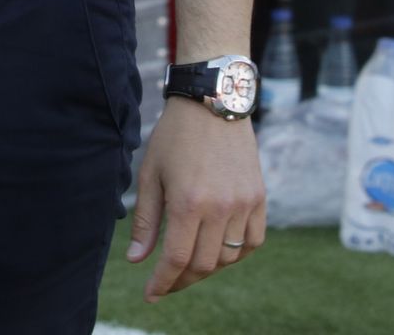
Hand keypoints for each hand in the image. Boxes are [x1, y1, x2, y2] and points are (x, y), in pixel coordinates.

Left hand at [125, 98, 264, 304]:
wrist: (213, 100)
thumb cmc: (175, 134)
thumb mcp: (151, 173)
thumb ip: (145, 220)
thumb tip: (135, 259)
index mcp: (188, 202)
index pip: (176, 260)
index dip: (163, 283)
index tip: (151, 294)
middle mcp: (220, 207)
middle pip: (203, 265)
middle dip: (181, 280)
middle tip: (167, 280)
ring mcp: (243, 202)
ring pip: (228, 257)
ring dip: (207, 268)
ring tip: (190, 262)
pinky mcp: (259, 196)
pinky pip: (253, 241)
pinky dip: (236, 253)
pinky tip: (220, 250)